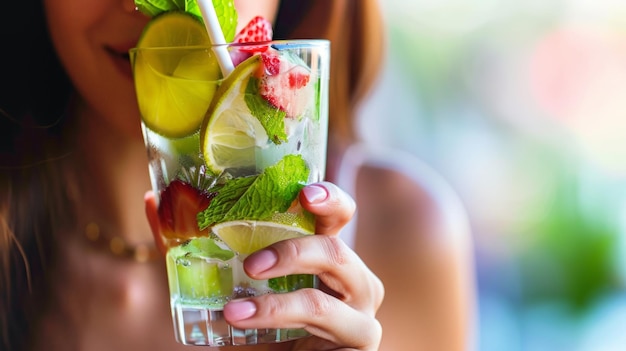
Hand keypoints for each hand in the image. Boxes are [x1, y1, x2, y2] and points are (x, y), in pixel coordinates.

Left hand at [145, 182, 383, 350]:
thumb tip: (154, 200)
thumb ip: (194, 247)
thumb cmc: (262, 326)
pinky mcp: (363, 342)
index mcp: (326, 255)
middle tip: (251, 263)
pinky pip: (321, 322)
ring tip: (234, 309)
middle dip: (293, 251)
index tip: (304, 193)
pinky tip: (242, 320)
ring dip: (278, 300)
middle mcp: (352, 278)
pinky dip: (277, 318)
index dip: (329, 199)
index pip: (338, 215)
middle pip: (338, 249)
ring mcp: (361, 312)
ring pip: (325, 294)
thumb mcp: (229, 283)